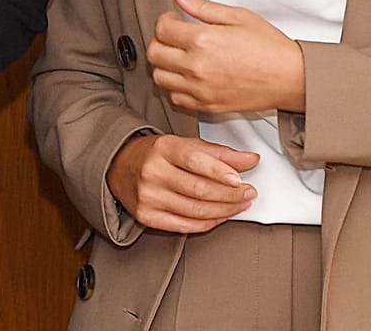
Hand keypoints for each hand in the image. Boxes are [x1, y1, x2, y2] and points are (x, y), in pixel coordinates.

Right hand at [106, 133, 259, 233]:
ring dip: (225, 211)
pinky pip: (185, 225)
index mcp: (163, 148)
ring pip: (195, 210)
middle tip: (248, 193)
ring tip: (240, 205)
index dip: (219, 171)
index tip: (240, 179)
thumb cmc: (156, 154)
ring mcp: (148, 196)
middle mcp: (152, 172)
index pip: (194, 160)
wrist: (119, 166)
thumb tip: (250, 159)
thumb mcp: (186, 145)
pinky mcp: (146, 216)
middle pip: (198, 189)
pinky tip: (220, 216)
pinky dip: (208, 223)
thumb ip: (219, 153)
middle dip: (230, 195)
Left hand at [148, 0, 306, 113]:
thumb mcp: (238, 16)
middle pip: (154, 54)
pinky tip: (188, 76)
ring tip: (180, 56)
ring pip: (160, 78)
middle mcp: (196, 66)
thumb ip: (202, 6)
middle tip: (174, 37)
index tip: (174, 20)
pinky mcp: (207, 105)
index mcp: (202, 40)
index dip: (164, 20)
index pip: (161, 29)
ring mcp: (200, 89)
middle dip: (160, 41)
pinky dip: (175, 86)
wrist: (292, 78)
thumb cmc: (270, 47)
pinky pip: (176, 97)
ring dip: (164, 65)